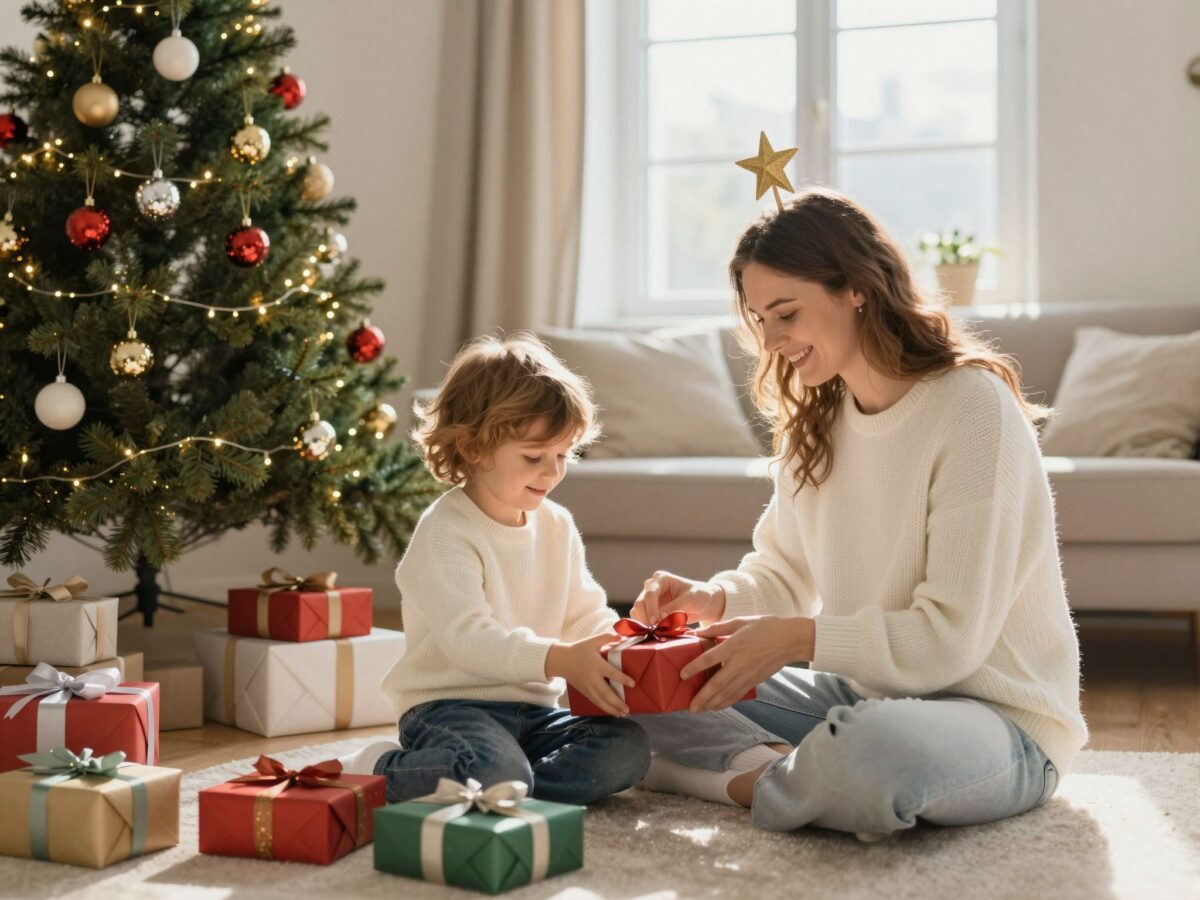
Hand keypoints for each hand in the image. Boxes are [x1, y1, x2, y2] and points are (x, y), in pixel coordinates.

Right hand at [545, 633, 633, 716]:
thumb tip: (621, 636)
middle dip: (617, 702)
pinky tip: (612, 712)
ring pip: (600, 701)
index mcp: (596, 664)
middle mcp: (592, 678)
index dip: (622, 679)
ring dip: (612, 709)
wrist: (560, 660)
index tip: (633, 684)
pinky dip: (604, 708)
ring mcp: (587, 686)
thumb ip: (607, 637)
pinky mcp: (584, 691)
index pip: (611, 673)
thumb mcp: (592, 641)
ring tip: (623, 714)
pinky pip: (595, 702)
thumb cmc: (579, 649)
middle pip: (606, 692)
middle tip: (628, 709)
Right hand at [630, 571, 725, 625]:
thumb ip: (675, 607)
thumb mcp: (690, 600)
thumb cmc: (699, 596)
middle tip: (656, 631)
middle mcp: (651, 586)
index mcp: (661, 578)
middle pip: (640, 603)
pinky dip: (645, 626)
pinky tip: (656, 632)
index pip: (650, 594)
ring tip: (658, 632)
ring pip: (637, 612)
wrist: (703, 603)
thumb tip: (660, 618)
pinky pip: (639, 619)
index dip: (651, 609)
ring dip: (645, 623)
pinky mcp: (648, 610)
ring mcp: (648, 599)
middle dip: (646, 618)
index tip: (656, 622)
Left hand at [679, 616, 814, 712]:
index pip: (710, 659)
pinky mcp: (755, 681)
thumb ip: (717, 628)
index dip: (694, 667)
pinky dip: (726, 702)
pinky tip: (717, 707)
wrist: (791, 639)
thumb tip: (697, 632)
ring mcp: (748, 674)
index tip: (682, 675)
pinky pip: (738, 694)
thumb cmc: (765, 626)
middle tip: (690, 707)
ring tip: (699, 710)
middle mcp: (739, 663)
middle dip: (703, 697)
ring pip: (727, 693)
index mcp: (734, 645)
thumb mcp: (740, 621)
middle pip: (717, 684)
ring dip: (712, 704)